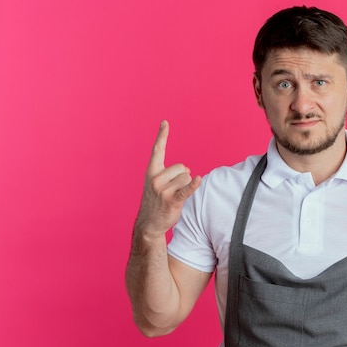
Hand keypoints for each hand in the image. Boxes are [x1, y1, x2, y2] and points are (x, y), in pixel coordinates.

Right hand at [136, 120, 201, 237]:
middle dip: (183, 177)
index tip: (165, 122)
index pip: (157, 150)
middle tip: (173, 190)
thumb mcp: (157, 184)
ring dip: (186, 187)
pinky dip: (193, 185)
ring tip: (175, 197)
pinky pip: (186, 189)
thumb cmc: (156, 202)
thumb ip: (170, 173)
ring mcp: (163, 190)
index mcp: (152, 172)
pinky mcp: (172, 201)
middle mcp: (155, 179)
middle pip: (182, 167)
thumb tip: (189, 171)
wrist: (148, 224)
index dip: (162, 136)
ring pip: (187, 178)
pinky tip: (198, 180)